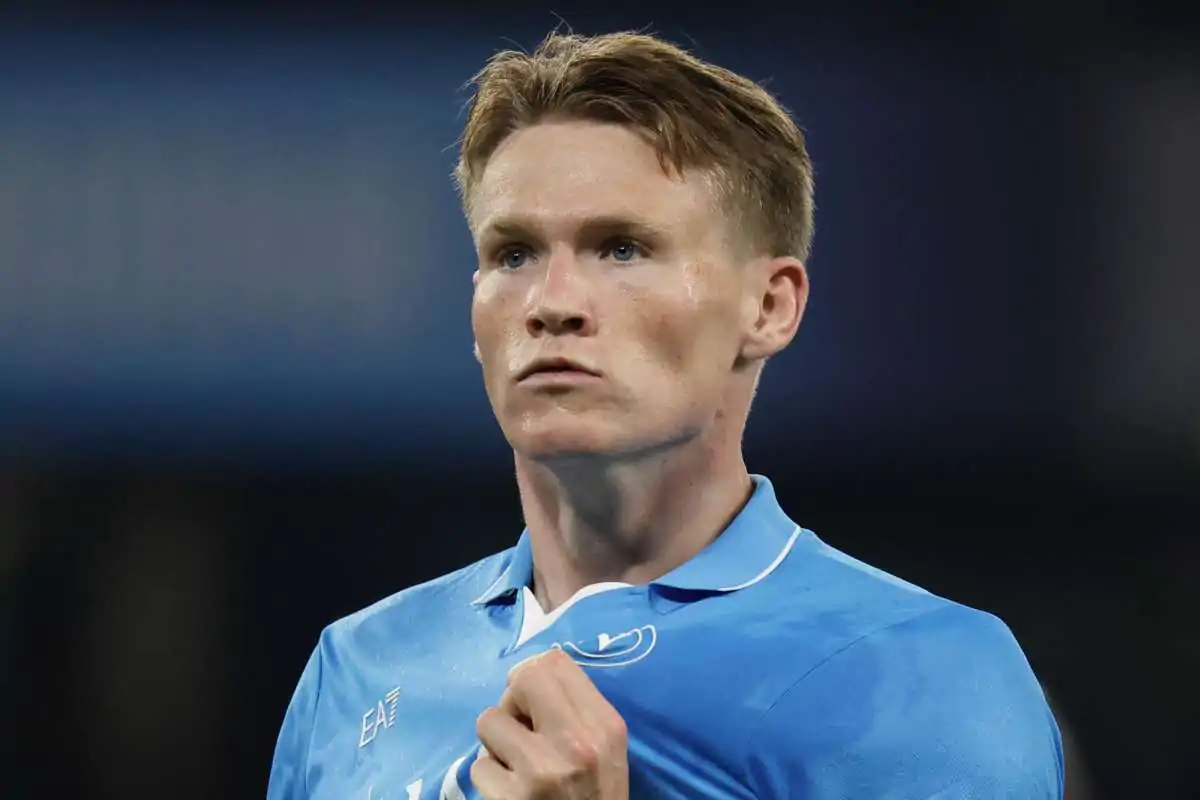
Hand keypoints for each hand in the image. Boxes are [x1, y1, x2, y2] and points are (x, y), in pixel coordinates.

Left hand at [472, 648, 628, 799]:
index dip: (534, 678)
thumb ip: (576, 710)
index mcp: (605, 725)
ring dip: (495, 743)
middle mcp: (577, 742)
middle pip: (523, 679)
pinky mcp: (512, 798)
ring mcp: (542, 770)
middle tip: (520, 727)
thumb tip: (524, 676)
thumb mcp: (605, 748)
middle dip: (512, 701)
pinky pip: (479, 766)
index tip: (532, 701)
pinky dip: (490, 779)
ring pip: (489, 721)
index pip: (555, 662)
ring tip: (515, 762)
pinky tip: (510, 790)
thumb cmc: (596, 796)